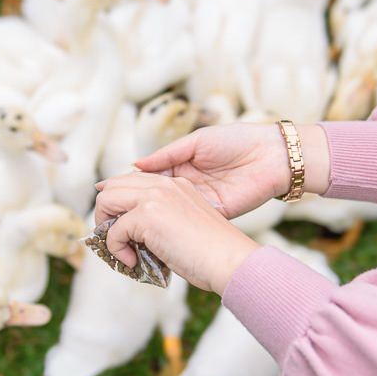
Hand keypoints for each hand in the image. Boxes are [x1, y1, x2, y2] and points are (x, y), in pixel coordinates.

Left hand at [94, 172, 259, 293]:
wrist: (229, 260)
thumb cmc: (212, 253)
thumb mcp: (184, 225)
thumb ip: (161, 220)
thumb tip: (132, 236)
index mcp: (175, 184)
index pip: (131, 180)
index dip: (117, 201)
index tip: (115, 224)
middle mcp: (163, 185)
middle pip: (112, 186)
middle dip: (105, 213)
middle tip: (114, 238)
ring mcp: (154, 197)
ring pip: (106, 200)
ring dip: (106, 228)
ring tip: (120, 249)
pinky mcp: (147, 215)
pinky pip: (114, 231)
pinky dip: (116, 250)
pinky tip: (132, 261)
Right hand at [102, 122, 329, 219]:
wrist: (273, 156)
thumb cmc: (237, 140)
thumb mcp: (197, 141)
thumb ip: (166, 156)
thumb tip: (135, 165)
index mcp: (179, 167)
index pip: (145, 182)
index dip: (125, 191)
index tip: (104, 199)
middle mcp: (185, 187)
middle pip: (149, 203)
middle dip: (129, 211)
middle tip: (106, 219)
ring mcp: (197, 203)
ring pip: (164, 217)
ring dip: (145, 225)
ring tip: (121, 231)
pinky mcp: (212, 215)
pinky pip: (185, 225)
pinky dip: (169, 231)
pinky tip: (149, 235)